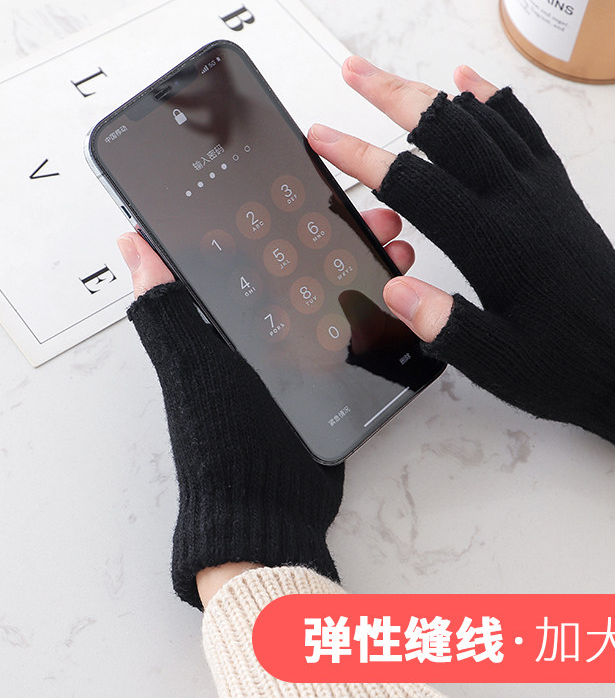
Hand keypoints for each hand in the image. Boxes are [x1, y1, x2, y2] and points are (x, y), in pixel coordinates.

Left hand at [117, 207, 415, 608]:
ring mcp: (299, 352)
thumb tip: (134, 242)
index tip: (314, 191)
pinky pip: (354, 333)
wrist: (266, 506)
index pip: (258, 250)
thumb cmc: (220, 434)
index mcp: (226, 318)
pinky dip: (376, 309)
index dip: (286, 216)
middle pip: (305, 264)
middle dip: (339, 234)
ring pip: (335, 292)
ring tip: (393, 248)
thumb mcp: (192, 363)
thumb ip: (167, 305)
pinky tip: (396, 294)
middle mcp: (262, 329)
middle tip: (374, 216)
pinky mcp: (329, 375)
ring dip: (363, 266)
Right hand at [308, 57, 614, 455]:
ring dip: (433, 93)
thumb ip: (445, 324)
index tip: (323, 138)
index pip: (414, 182)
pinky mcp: (556, 189)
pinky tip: (470, 83)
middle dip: (392, 95)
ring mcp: (539, 188)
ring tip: (393, 79)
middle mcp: (517, 201)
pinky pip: (523, 129)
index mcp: (494, 241)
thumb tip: (396, 289)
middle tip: (353, 73)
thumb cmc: (568, 361)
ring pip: (481, 120)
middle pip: (446, 129)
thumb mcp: (498, 361)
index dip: (361, 157)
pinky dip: (492, 100)